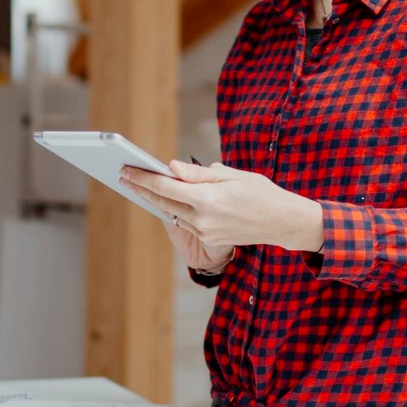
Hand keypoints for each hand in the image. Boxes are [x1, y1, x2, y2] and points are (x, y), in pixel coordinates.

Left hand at [119, 160, 323, 254]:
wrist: (282, 222)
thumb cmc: (261, 192)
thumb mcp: (232, 176)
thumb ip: (198, 175)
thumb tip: (171, 168)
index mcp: (207, 199)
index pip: (165, 187)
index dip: (143, 177)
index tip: (126, 169)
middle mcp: (203, 219)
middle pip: (163, 201)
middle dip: (142, 187)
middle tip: (124, 175)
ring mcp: (205, 232)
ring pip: (172, 213)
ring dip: (155, 199)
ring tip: (138, 185)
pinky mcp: (210, 239)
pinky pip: (186, 221)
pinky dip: (174, 209)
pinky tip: (163, 200)